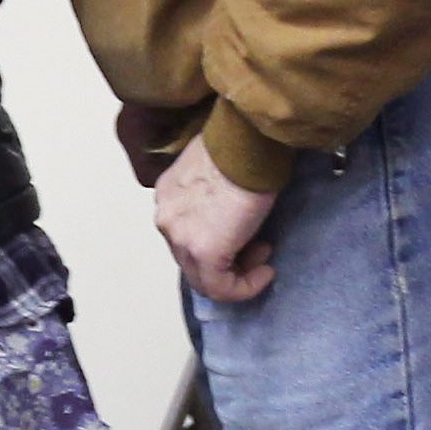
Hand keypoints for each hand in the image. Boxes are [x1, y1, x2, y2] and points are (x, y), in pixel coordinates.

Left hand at [153, 139, 280, 304]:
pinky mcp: (203, 252)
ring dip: (238, 273)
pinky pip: (220, 287)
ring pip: (203, 277)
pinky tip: (265, 273)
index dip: (219, 241)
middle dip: (229, 260)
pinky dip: (244, 288)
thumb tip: (231, 214)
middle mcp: (166, 218)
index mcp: (168, 195)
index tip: (248, 234)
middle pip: (191, 259)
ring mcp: (180, 237)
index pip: (186, 234)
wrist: (248, 142)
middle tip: (260, 248)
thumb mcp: (217, 170)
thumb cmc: (242, 146)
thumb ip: (212, 194)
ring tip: (263, 258)